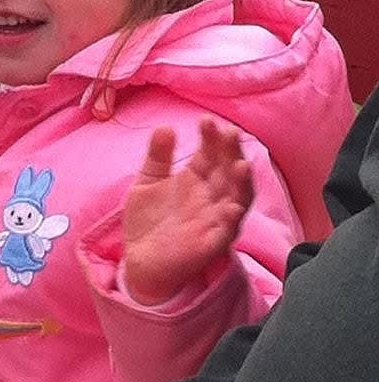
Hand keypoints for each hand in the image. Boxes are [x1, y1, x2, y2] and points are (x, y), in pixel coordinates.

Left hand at [123, 119, 254, 305]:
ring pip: (236, 199)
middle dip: (231, 152)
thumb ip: (157, 157)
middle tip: (230, 132)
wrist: (138, 261)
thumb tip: (165, 126)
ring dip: (241, 183)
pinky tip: (231, 207)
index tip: (206, 120)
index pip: (210, 154)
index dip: (211, 138)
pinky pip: (225, 233)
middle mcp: (210, 198)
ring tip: (242, 165)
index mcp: (197, 180)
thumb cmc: (149, 221)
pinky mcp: (210, 246)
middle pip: (227, 171)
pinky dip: (230, 220)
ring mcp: (213, 221)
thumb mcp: (147, 183)